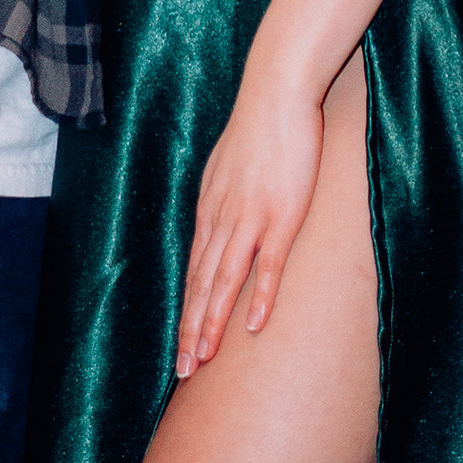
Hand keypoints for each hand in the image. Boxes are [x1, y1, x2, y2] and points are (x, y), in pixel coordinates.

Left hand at [174, 74, 324, 377]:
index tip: (181, 345)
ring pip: (223, 282)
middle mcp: (223, 219)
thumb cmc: (258, 127)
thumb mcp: (229, 166)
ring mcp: (250, 218)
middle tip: (183, 371)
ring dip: (211, 324)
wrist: (276, 91)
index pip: (194, 272)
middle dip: (190, 330)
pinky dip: (258, 298)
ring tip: (203, 361)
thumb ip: (225, 197)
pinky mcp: (281, 213)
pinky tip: (252, 327)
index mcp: (211, 210)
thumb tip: (221, 219)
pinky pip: (268, 264)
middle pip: (200, 285)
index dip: (187, 311)